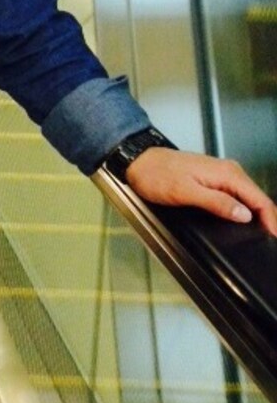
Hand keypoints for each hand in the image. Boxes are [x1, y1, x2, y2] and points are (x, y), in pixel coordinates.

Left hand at [126, 148, 276, 235]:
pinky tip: (246, 221)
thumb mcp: (186, 192)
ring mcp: (223, 175)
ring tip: (265, 233)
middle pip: (258, 199)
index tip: (275, 237)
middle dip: (269, 219)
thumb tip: (245, 214)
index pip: (260, 199)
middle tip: (271, 240)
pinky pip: (238, 195)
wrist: (140, 162)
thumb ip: (217, 202)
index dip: (272, 220)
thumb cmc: (158, 175)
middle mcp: (229, 172)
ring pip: (249, 198)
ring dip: (259, 215)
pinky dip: (246, 209)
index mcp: (227, 173)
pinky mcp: (215, 180)